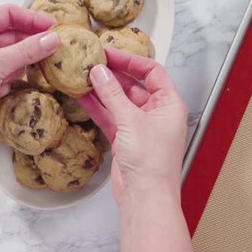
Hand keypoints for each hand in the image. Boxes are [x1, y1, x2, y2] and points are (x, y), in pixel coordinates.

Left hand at [0, 5, 59, 142]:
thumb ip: (27, 50)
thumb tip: (51, 39)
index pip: (7, 14)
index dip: (31, 19)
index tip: (51, 27)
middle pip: (10, 36)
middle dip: (27, 45)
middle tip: (49, 51)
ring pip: (9, 58)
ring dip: (16, 66)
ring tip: (20, 74)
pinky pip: (3, 75)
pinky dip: (7, 81)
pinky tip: (1, 89)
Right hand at [79, 49, 187, 206]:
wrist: (145, 198)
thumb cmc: (152, 164)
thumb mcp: (131, 121)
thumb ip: (113, 95)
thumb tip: (100, 73)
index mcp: (169, 105)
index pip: (152, 72)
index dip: (131, 61)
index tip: (110, 53)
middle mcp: (156, 114)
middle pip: (133, 86)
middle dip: (113, 75)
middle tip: (91, 63)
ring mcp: (140, 127)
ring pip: (119, 102)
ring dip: (102, 91)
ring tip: (82, 77)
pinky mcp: (125, 140)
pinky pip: (110, 117)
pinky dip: (97, 108)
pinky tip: (82, 97)